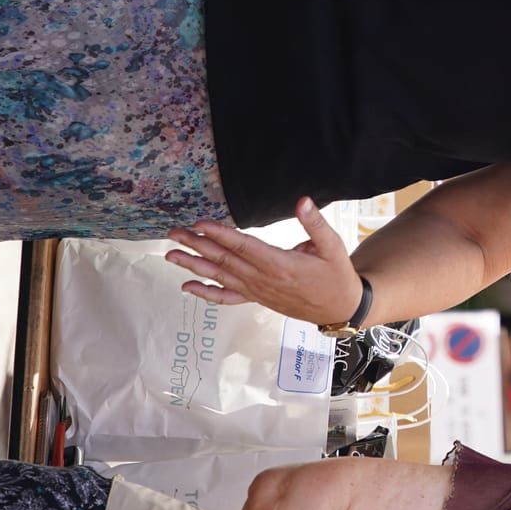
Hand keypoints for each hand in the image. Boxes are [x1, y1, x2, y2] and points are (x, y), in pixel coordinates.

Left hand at [166, 198, 363, 324]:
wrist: (339, 307)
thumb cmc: (335, 275)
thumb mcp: (333, 246)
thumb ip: (315, 224)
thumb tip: (302, 202)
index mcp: (280, 265)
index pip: (243, 247)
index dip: (220, 234)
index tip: (200, 224)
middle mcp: (263, 280)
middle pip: (225, 260)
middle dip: (197, 245)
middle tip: (175, 233)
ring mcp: (257, 292)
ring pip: (220, 277)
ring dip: (194, 265)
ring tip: (171, 255)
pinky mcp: (256, 299)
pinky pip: (227, 297)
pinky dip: (206, 292)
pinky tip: (188, 286)